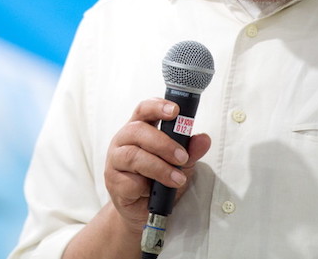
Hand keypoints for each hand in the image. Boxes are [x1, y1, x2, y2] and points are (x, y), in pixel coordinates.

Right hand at [103, 98, 211, 233]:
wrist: (144, 210)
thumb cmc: (158, 180)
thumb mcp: (180, 164)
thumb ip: (190, 150)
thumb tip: (204, 139)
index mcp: (139, 129)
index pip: (144, 109)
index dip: (157, 106)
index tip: (175, 111)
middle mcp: (123, 140)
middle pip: (137, 130)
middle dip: (163, 143)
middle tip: (182, 157)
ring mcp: (115, 160)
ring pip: (132, 156)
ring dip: (159, 167)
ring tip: (177, 179)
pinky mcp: (113, 182)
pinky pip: (128, 181)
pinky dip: (145, 187)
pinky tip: (152, 191)